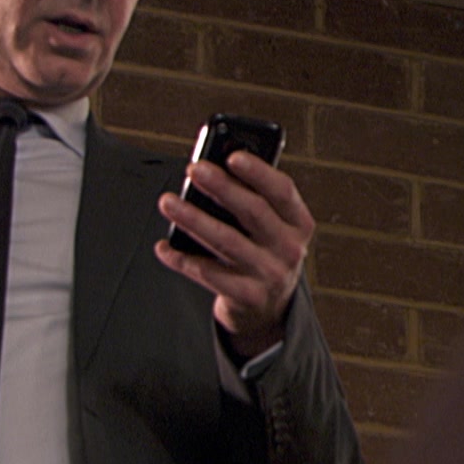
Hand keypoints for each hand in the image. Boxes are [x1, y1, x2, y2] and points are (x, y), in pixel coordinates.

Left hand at [154, 151, 314, 358]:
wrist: (269, 306)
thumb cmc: (264, 251)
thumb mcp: (272, 226)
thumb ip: (253, 198)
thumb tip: (213, 171)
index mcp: (298, 223)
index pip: (282, 191)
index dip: (258, 172)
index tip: (232, 157)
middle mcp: (289, 249)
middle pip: (253, 211)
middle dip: (221, 187)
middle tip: (194, 170)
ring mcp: (269, 274)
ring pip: (226, 240)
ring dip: (193, 219)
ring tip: (168, 203)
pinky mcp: (248, 296)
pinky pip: (208, 273)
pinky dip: (182, 258)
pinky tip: (164, 246)